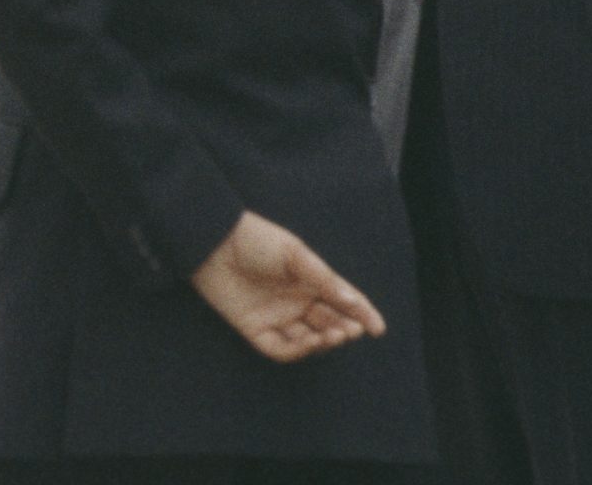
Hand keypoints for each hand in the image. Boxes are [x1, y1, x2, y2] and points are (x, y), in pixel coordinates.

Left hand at [188, 211, 384, 363]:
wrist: (212, 242)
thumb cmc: (255, 240)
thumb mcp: (294, 254)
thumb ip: (324, 278)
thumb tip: (354, 302)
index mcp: (310, 281)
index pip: (343, 301)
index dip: (362, 314)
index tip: (378, 329)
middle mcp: (296, 301)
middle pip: (328, 323)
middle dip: (344, 329)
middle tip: (351, 330)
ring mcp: (276, 317)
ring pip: (308, 340)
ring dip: (323, 341)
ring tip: (334, 335)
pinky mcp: (254, 329)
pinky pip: (279, 349)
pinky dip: (297, 350)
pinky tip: (309, 342)